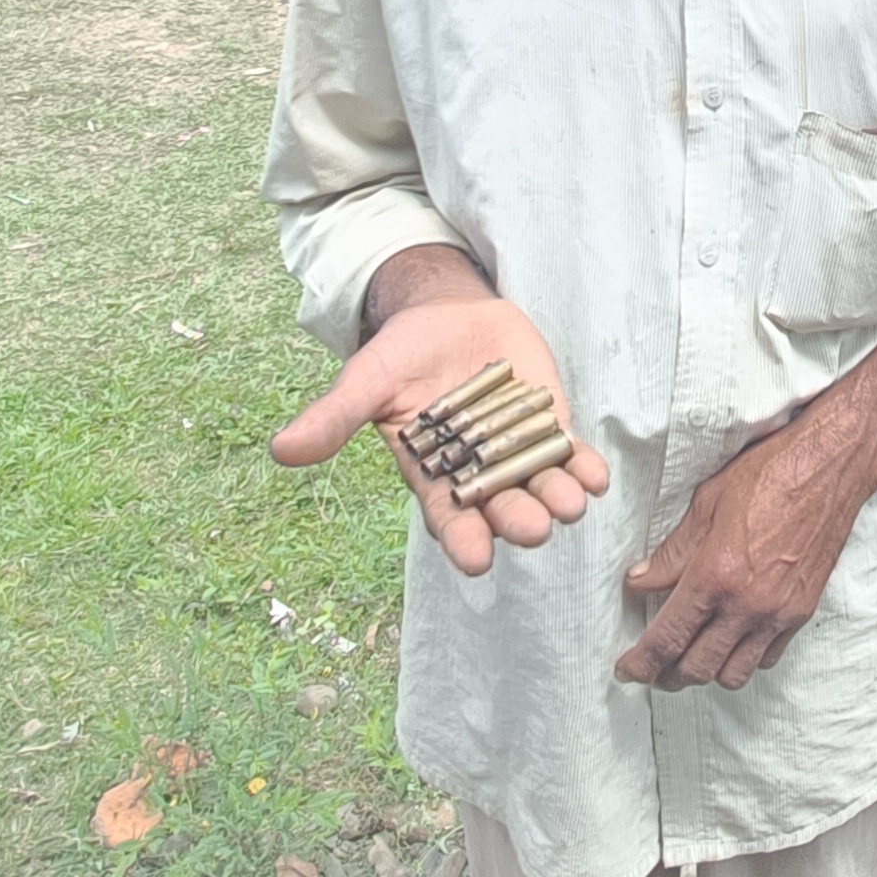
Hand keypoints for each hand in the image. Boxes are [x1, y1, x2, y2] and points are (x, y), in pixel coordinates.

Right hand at [271, 282, 609, 577]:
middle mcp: (478, 474)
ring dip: (558, 497)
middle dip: (518, 518)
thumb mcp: (366, 382)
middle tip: (532, 528)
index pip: (447, 518)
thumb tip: (281, 450)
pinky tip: (595, 476)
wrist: (445, 315)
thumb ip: (334, 418)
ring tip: (570, 503)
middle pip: (501, 507)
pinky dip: (584, 467)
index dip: (462, 540)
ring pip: (540, 486)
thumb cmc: (400, 355)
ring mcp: (516, 452)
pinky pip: (568, 454)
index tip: (477, 561)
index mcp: (432, 476)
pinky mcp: (548, 425)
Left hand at [615, 421, 872, 690]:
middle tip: (652, 666)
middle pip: (697, 669)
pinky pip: (767, 658)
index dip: (641, 663)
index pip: (668, 639)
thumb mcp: (706, 504)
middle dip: (667, 675)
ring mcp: (778, 614)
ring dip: (707, 671)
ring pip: (734, 675)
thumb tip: (639, 582)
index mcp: (715, 575)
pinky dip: (743, 658)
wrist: (830, 468)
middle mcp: (747, 605)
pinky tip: (731, 639)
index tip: (627, 669)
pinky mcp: (802, 613)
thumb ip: (671, 553)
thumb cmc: (768, 475)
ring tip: (691, 654)